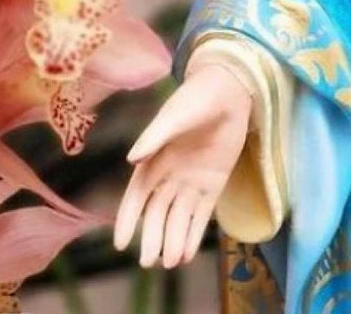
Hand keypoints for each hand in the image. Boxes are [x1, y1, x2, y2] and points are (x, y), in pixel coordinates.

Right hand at [113, 62, 253, 267]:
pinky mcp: (214, 182)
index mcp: (154, 160)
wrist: (229, 89)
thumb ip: (154, 137)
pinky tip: (189, 253)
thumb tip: (132, 159)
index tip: (121, 244)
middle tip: (149, 262)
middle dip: (152, 237)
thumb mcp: (173, 116)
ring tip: (170, 263)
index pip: (137, 196)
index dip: (128, 219)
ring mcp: (192, 180)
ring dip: (173, 239)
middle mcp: (170, 175)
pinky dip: (195, 233)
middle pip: (157, 212)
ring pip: (178, 217)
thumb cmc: (196, 98)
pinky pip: (202, 213)